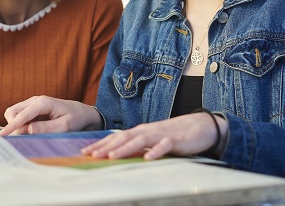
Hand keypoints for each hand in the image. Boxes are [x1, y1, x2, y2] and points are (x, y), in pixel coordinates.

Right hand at [0, 95, 100, 135]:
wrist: (81, 113)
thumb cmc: (75, 119)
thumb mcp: (64, 126)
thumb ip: (46, 128)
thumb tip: (28, 130)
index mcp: (43, 103)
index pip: (22, 115)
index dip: (11, 126)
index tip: (1, 136)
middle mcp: (35, 100)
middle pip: (13, 112)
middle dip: (13, 125)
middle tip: (26, 136)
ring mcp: (32, 103)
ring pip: (14, 114)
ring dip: (17, 125)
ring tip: (33, 133)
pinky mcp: (32, 109)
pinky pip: (20, 116)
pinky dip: (21, 125)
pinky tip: (33, 130)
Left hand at [81, 112, 224, 159]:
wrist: (199, 126)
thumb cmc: (173, 134)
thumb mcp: (151, 140)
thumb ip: (136, 145)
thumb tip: (116, 152)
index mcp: (140, 132)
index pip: (116, 137)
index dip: (100, 144)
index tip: (85, 152)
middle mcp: (147, 131)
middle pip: (124, 137)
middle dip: (107, 146)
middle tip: (92, 155)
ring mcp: (161, 134)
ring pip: (140, 140)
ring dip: (125, 148)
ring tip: (112, 156)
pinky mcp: (175, 140)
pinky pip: (164, 145)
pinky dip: (156, 151)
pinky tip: (148, 158)